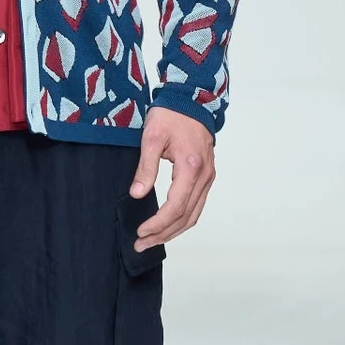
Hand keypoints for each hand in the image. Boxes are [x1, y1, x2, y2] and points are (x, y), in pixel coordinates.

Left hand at [131, 107, 215, 248]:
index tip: (140, 232)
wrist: (191, 100)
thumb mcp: (151, 137)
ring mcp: (208, 177)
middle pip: (186, 217)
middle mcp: (204, 176)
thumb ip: (145, 168)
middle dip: (163, 234)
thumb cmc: (170, 115)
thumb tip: (137, 194)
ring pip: (193, 215)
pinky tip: (167, 226)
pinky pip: (197, 205)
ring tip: (151, 241)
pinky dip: (182, 220)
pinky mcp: (206, 176)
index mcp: (191, 167)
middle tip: (141, 245)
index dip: (158, 224)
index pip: (175, 207)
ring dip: (173, 231)